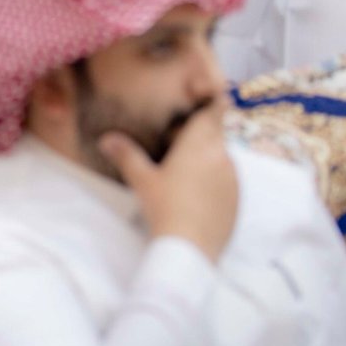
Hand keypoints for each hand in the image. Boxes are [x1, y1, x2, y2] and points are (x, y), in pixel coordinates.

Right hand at [97, 96, 238, 261]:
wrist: (190, 248)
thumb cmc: (164, 207)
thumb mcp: (142, 180)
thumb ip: (126, 154)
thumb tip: (107, 138)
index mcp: (199, 144)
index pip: (214, 111)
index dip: (212, 102)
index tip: (206, 97)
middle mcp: (221, 156)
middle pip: (216, 134)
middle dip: (203, 132)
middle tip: (182, 137)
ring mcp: (233, 179)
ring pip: (223, 157)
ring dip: (209, 157)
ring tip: (187, 169)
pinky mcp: (238, 200)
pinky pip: (229, 180)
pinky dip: (216, 180)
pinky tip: (198, 194)